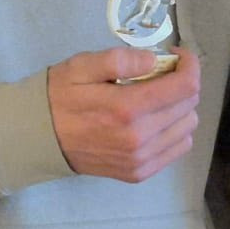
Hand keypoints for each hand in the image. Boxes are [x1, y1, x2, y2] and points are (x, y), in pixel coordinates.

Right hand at [46, 47, 200, 181]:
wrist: (39, 138)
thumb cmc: (61, 96)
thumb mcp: (81, 66)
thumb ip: (119, 60)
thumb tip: (154, 60)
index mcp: (127, 108)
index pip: (186, 86)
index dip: (189, 65)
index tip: (177, 55)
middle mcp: (140, 138)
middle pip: (190, 105)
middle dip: (183, 82)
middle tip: (163, 73)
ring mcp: (140, 159)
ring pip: (188, 128)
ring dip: (181, 107)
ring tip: (158, 97)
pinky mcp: (139, 173)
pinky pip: (177, 149)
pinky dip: (175, 130)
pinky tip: (155, 119)